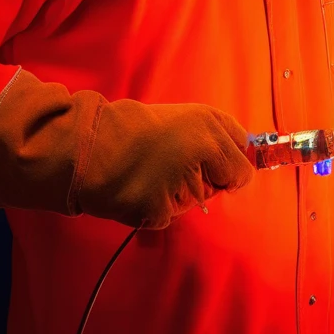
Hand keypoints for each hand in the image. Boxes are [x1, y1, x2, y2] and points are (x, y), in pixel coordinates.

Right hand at [0, 70, 254, 228]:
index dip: (228, 165)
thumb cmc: (137, 129)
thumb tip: (244, 162)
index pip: (242, 163)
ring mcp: (180, 182)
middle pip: (220, 186)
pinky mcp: (158, 209)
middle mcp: (201, 151)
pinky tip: (137, 188)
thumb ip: (218, 135)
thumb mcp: (185, 117)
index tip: (213, 163)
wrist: (89, 145)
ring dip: (177, 194)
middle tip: (169, 162)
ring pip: (194, 203)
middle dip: (202, 180)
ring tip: (149, 171)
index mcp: (209, 125)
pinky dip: (155, 207)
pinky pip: (169, 217)